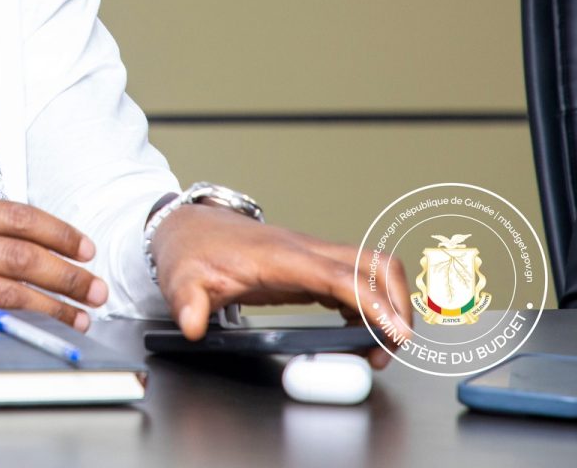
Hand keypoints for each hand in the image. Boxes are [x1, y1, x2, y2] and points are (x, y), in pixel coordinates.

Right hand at [0, 196, 108, 331]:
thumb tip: (30, 238)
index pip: (18, 215)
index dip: (59, 231)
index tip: (86, 247)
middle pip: (22, 253)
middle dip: (67, 273)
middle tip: (96, 287)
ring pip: (9, 289)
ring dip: (52, 305)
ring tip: (79, 315)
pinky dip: (17, 322)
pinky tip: (38, 329)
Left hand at [150, 204, 412, 368]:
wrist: (187, 228)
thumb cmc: (189, 250)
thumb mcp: (181, 279)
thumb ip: (188, 303)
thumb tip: (193, 325)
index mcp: (279, 256)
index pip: (339, 275)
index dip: (371, 303)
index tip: (392, 332)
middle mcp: (303, 251)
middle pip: (372, 265)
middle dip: (396, 305)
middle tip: (390, 347)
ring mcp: (309, 257)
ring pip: (370, 269)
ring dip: (386, 306)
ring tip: (376, 348)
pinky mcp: (308, 267)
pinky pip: (353, 281)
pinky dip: (368, 306)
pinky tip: (357, 331)